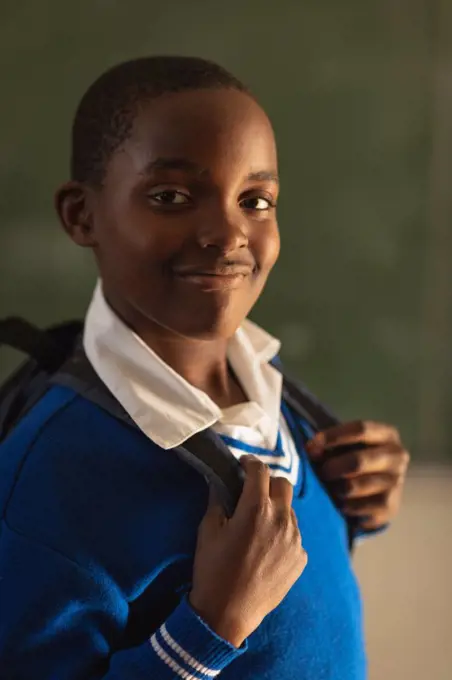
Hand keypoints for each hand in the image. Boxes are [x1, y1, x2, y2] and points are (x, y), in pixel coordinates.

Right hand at [189, 456, 306, 647]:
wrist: (228, 614)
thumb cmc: (213, 570)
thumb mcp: (208, 530)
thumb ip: (218, 500)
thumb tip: (221, 482)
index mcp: (256, 508)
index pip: (260, 471)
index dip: (250, 463)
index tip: (243, 464)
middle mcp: (281, 520)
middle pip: (283, 484)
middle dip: (268, 482)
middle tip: (253, 491)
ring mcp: (295, 540)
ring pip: (290, 511)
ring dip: (276, 508)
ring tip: (258, 524)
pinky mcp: (300, 559)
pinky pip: (294, 536)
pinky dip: (282, 534)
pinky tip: (265, 548)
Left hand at [306, 421, 409, 530]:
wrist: (377, 490)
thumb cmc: (355, 457)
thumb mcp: (347, 445)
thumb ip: (331, 443)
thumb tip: (311, 449)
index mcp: (388, 434)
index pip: (360, 429)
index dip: (332, 437)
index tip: (311, 447)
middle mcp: (397, 456)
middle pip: (357, 461)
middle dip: (331, 467)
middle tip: (319, 473)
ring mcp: (396, 482)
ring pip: (353, 487)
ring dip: (334, 488)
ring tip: (328, 487)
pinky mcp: (390, 507)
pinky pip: (355, 508)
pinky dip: (342, 506)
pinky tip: (340, 502)